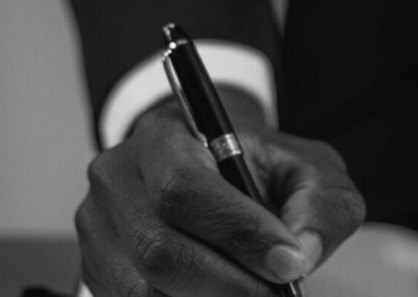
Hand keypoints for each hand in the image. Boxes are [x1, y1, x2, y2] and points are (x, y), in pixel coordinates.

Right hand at [77, 100, 365, 295]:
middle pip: (157, 248)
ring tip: (254, 294)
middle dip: (229, 286)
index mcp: (164, 136)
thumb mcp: (307, 169)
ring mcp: (98, 227)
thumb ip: (320, 205)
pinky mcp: (97, 268)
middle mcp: (117, 177)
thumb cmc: (259, 169)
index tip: (289, 265)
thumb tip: (300, 254)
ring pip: (142, 289)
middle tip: (277, 295)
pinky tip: (222, 296)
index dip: (239, 234)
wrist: (216, 171)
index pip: (186, 189)